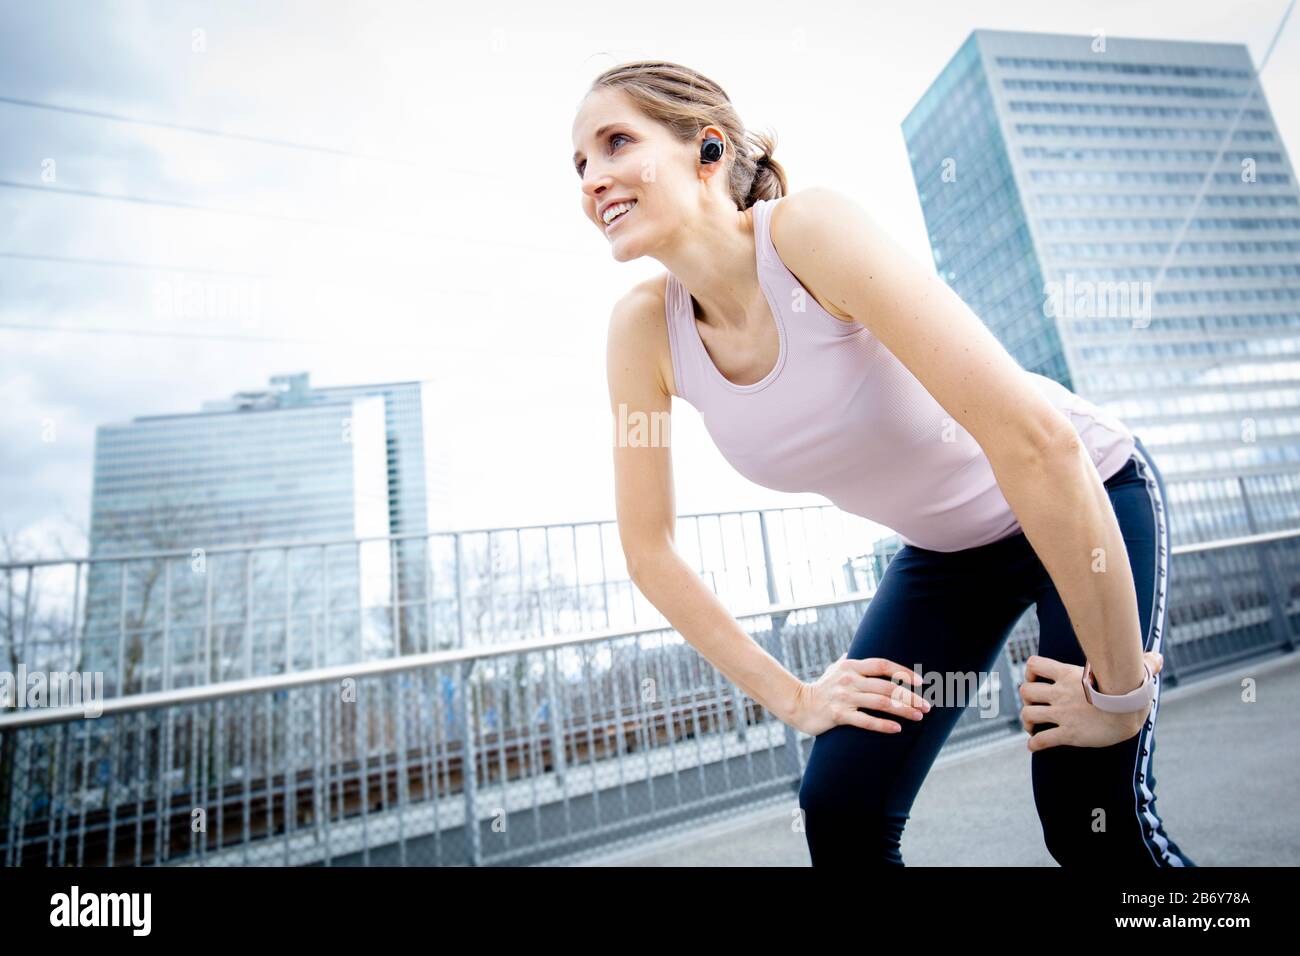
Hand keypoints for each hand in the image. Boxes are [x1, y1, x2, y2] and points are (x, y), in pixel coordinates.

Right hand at [789, 652, 931, 736]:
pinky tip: (897, 729)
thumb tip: (857, 650)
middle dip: (910, 697)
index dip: (903, 672)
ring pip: (880, 703)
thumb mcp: (834, 668)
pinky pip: (865, 720)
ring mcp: (843, 697)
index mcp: (851, 666)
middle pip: (886, 687)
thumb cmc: (821, 687)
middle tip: (926, 706)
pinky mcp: (838, 715)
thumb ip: (849, 660)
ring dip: (903, 710)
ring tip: (918, 716)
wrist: (798, 705)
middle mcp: (849, 680)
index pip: (882, 665)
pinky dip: (883, 725)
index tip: (920, 681)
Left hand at [1019, 650, 1163, 750]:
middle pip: (1025, 691)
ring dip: (1028, 723)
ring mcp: (1062, 713)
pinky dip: (1035, 744)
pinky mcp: (1068, 733)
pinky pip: (1042, 740)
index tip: (1036, 680)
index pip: (1034, 664)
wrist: (1131, 710)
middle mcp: (1060, 693)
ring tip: (1033, 728)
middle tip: (1034, 707)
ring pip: (1028, 714)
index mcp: (1069, 674)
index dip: (1030, 673)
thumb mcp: (1132, 672)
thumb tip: (1158, 657)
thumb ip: (1141, 663)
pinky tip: (1036, 746)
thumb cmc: (1134, 690)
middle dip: (1027, 700)